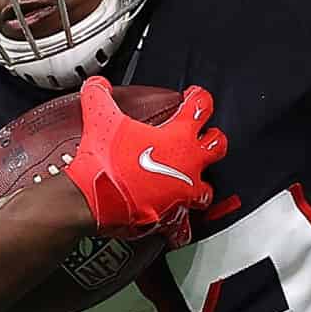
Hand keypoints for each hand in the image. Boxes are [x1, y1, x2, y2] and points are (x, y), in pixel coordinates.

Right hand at [65, 78, 226, 237]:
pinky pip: (183, 227)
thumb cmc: (104, 160)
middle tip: (206, 135)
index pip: (200, 109)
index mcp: (178, 137)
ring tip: (192, 180)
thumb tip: (96, 84)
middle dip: (213, 139)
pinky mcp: (172, 218)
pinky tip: (174, 221)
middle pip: (217, 148)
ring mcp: (183, 194)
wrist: (93, 199)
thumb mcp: (100, 119)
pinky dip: (180, 226)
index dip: (199, 98)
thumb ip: (99, 96)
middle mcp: (188, 166)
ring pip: (207, 189)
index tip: (195, 96)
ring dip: (201, 183)